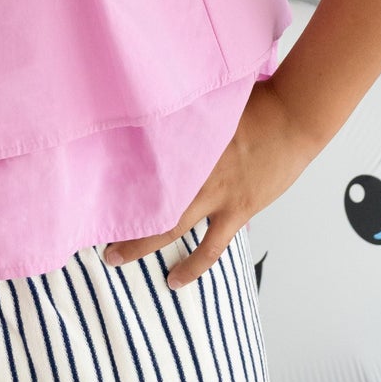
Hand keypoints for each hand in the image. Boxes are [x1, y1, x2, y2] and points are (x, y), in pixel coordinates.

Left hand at [99, 79, 320, 287]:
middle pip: (147, 197)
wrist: (293, 117)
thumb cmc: (255, 101)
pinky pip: (210, 247)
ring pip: (171, 226)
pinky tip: (175, 280)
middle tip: (90, 225)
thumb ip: (184, 117)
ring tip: (115, 258)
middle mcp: (194, 168)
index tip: (87, 183)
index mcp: (184, 139)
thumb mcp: (210, 103)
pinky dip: (192, 265)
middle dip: (117, 213)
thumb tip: (157, 114)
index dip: (111, 173)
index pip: (137, 160)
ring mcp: (215, 193)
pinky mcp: (237, 210)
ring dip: (142, 243)